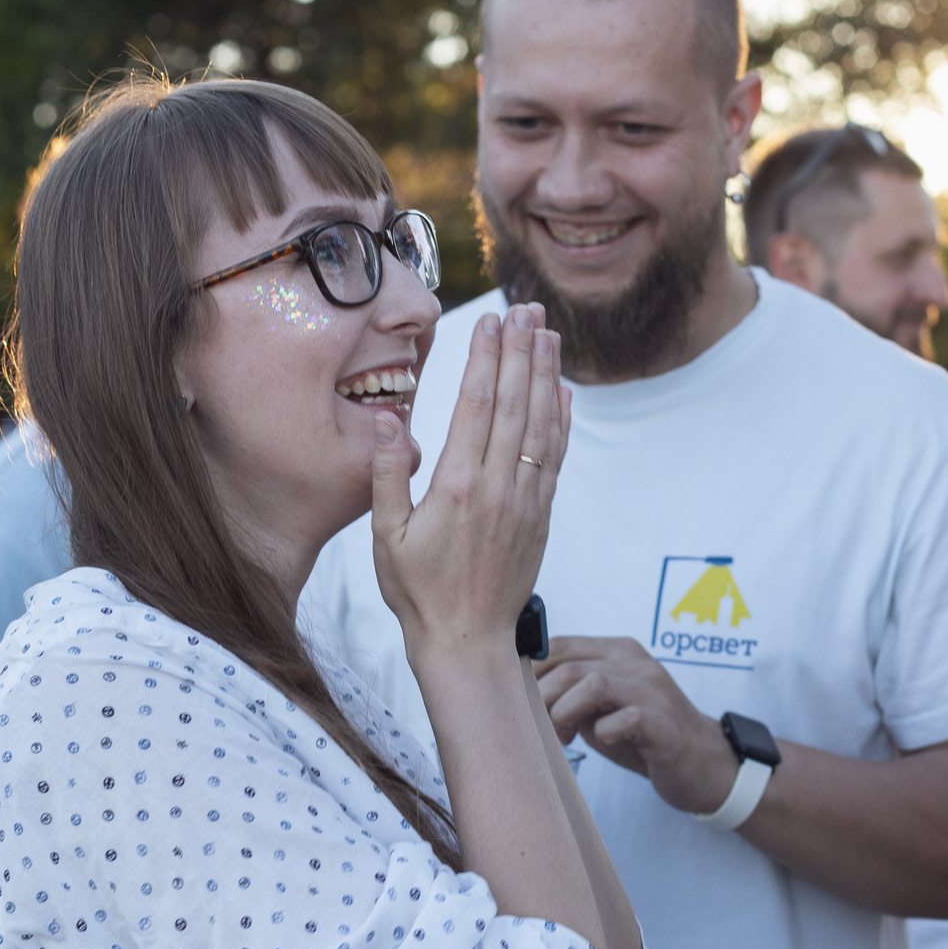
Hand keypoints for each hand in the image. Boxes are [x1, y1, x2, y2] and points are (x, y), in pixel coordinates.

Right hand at [372, 303, 572, 666]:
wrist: (467, 640)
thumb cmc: (418, 591)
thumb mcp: (385, 536)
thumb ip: (386, 474)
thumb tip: (387, 419)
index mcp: (456, 487)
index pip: (475, 406)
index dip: (485, 358)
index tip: (489, 321)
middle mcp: (497, 487)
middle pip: (514, 404)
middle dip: (520, 350)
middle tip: (526, 308)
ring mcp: (525, 500)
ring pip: (540, 424)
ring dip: (545, 374)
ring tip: (547, 332)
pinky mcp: (540, 515)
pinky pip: (554, 456)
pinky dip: (560, 419)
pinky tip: (562, 390)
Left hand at [535, 636, 739, 814]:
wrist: (703, 762)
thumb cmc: (644, 736)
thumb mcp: (603, 707)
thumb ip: (572, 694)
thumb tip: (521, 692)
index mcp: (619, 652)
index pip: (559, 645)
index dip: (530, 672)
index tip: (521, 702)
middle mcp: (636, 664)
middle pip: (569, 666)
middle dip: (543, 700)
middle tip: (543, 729)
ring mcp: (653, 692)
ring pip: (592, 684)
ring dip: (566, 713)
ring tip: (566, 737)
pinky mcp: (665, 725)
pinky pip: (625, 719)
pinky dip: (603, 733)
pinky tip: (603, 742)